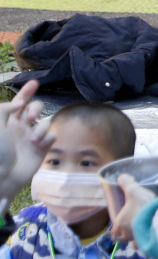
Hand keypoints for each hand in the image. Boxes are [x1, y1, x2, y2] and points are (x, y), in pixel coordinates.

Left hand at [0, 81, 52, 204]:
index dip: (26, 92)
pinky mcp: (42, 148)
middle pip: (34, 108)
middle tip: (29, 117)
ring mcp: (31, 137)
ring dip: (40, 127)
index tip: (35, 82)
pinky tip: (39, 145)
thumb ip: (6, 109)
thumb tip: (19, 104)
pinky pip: (51, 136)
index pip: (18, 102)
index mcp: (6, 120)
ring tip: (33, 140)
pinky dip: (47, 138)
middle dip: (35, 109)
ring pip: (45, 121)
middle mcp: (19, 127)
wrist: (3, 175)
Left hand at [108, 173, 154, 244]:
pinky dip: (149, 242)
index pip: (114, 233)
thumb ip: (126, 183)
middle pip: (124, 238)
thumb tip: (122, 177)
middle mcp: (128, 235)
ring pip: (135, 243)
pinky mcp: (152, 242)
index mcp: (120, 225)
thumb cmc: (143, 205)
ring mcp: (140, 240)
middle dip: (127, 234)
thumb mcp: (133, 190)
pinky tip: (153, 237)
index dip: (116, 229)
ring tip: (142, 232)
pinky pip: (148, 245)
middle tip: (132, 226)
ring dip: (137, 239)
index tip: (120, 223)